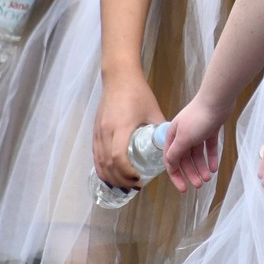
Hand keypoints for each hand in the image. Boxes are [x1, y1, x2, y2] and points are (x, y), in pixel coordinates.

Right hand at [93, 72, 164, 186]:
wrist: (119, 77)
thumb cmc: (138, 93)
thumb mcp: (154, 111)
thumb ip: (160, 129)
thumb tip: (169, 146)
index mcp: (121, 127)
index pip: (119, 158)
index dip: (127, 173)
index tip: (139, 179)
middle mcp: (106, 132)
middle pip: (107, 164)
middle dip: (119, 180)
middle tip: (133, 186)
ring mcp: (98, 132)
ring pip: (99, 161)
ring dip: (109, 176)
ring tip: (123, 184)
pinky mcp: (95, 130)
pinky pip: (95, 155)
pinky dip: (101, 167)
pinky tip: (110, 174)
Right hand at [162, 93, 232, 192]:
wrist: (217, 100)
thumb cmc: (197, 119)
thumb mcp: (183, 139)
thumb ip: (176, 153)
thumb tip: (169, 165)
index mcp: (173, 136)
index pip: (171, 160)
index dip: (176, 176)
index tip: (183, 189)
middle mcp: (183, 135)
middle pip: (185, 159)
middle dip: (191, 173)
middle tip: (199, 185)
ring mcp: (197, 132)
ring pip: (197, 154)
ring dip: (201, 167)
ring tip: (208, 178)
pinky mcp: (210, 129)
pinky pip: (209, 147)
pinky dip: (211, 157)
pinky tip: (214, 168)